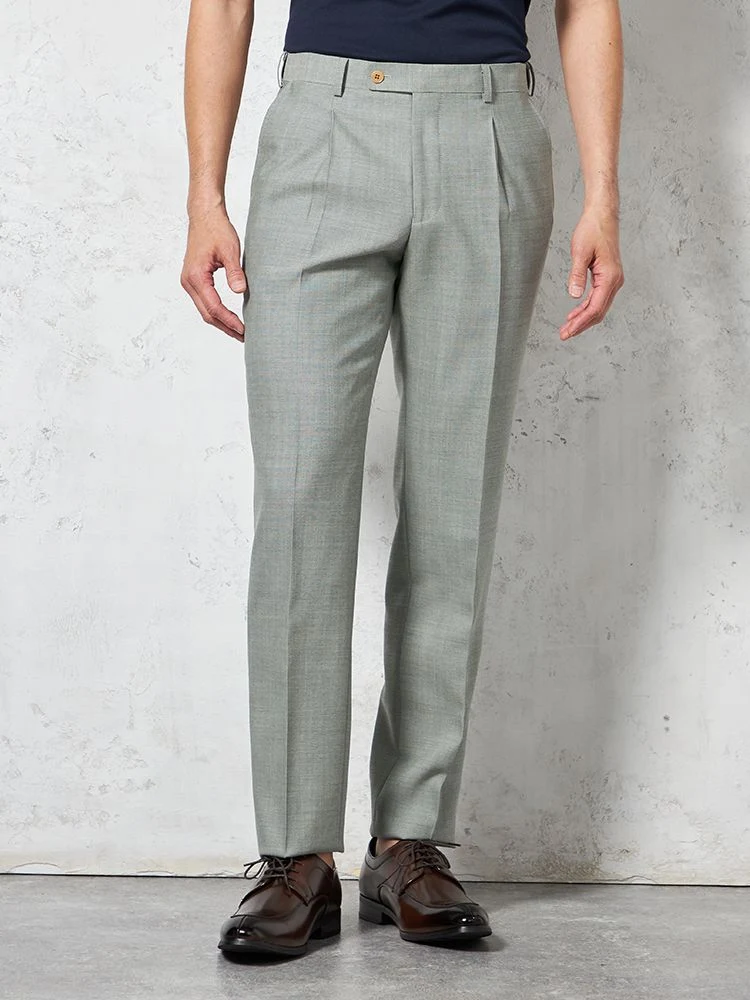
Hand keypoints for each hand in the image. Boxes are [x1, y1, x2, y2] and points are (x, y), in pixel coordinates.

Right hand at [181, 207, 246, 341]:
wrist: (204, 216)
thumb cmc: (216, 229)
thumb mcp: (230, 250)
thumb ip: (235, 272)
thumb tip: (240, 292)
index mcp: (196, 276)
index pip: (214, 307)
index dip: (229, 321)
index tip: (244, 330)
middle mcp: (189, 282)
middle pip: (207, 314)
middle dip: (226, 327)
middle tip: (244, 337)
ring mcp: (189, 282)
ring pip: (205, 310)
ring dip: (221, 322)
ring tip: (238, 331)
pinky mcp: (193, 280)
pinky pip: (204, 302)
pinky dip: (216, 312)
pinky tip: (229, 317)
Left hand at [560, 207, 623, 340]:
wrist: (602, 215)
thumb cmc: (592, 230)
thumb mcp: (580, 252)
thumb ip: (577, 275)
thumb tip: (573, 296)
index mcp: (610, 277)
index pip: (595, 308)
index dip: (580, 322)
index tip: (567, 332)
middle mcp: (615, 281)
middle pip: (598, 312)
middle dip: (581, 325)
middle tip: (564, 335)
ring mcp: (613, 280)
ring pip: (598, 307)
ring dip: (583, 319)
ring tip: (567, 328)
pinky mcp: (608, 277)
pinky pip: (598, 298)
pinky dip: (586, 308)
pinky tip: (575, 314)